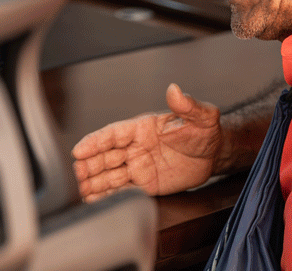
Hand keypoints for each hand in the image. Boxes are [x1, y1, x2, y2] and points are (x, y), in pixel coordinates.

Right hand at [72, 83, 223, 200]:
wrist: (214, 155)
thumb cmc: (205, 132)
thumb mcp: (201, 116)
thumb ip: (187, 105)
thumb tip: (175, 90)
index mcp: (143, 128)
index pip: (114, 133)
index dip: (96, 142)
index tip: (79, 149)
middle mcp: (136, 147)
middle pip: (106, 155)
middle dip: (89, 164)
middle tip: (76, 174)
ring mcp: (139, 166)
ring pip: (110, 174)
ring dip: (94, 181)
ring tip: (80, 190)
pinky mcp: (146, 185)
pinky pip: (123, 191)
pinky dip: (107, 195)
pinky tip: (94, 200)